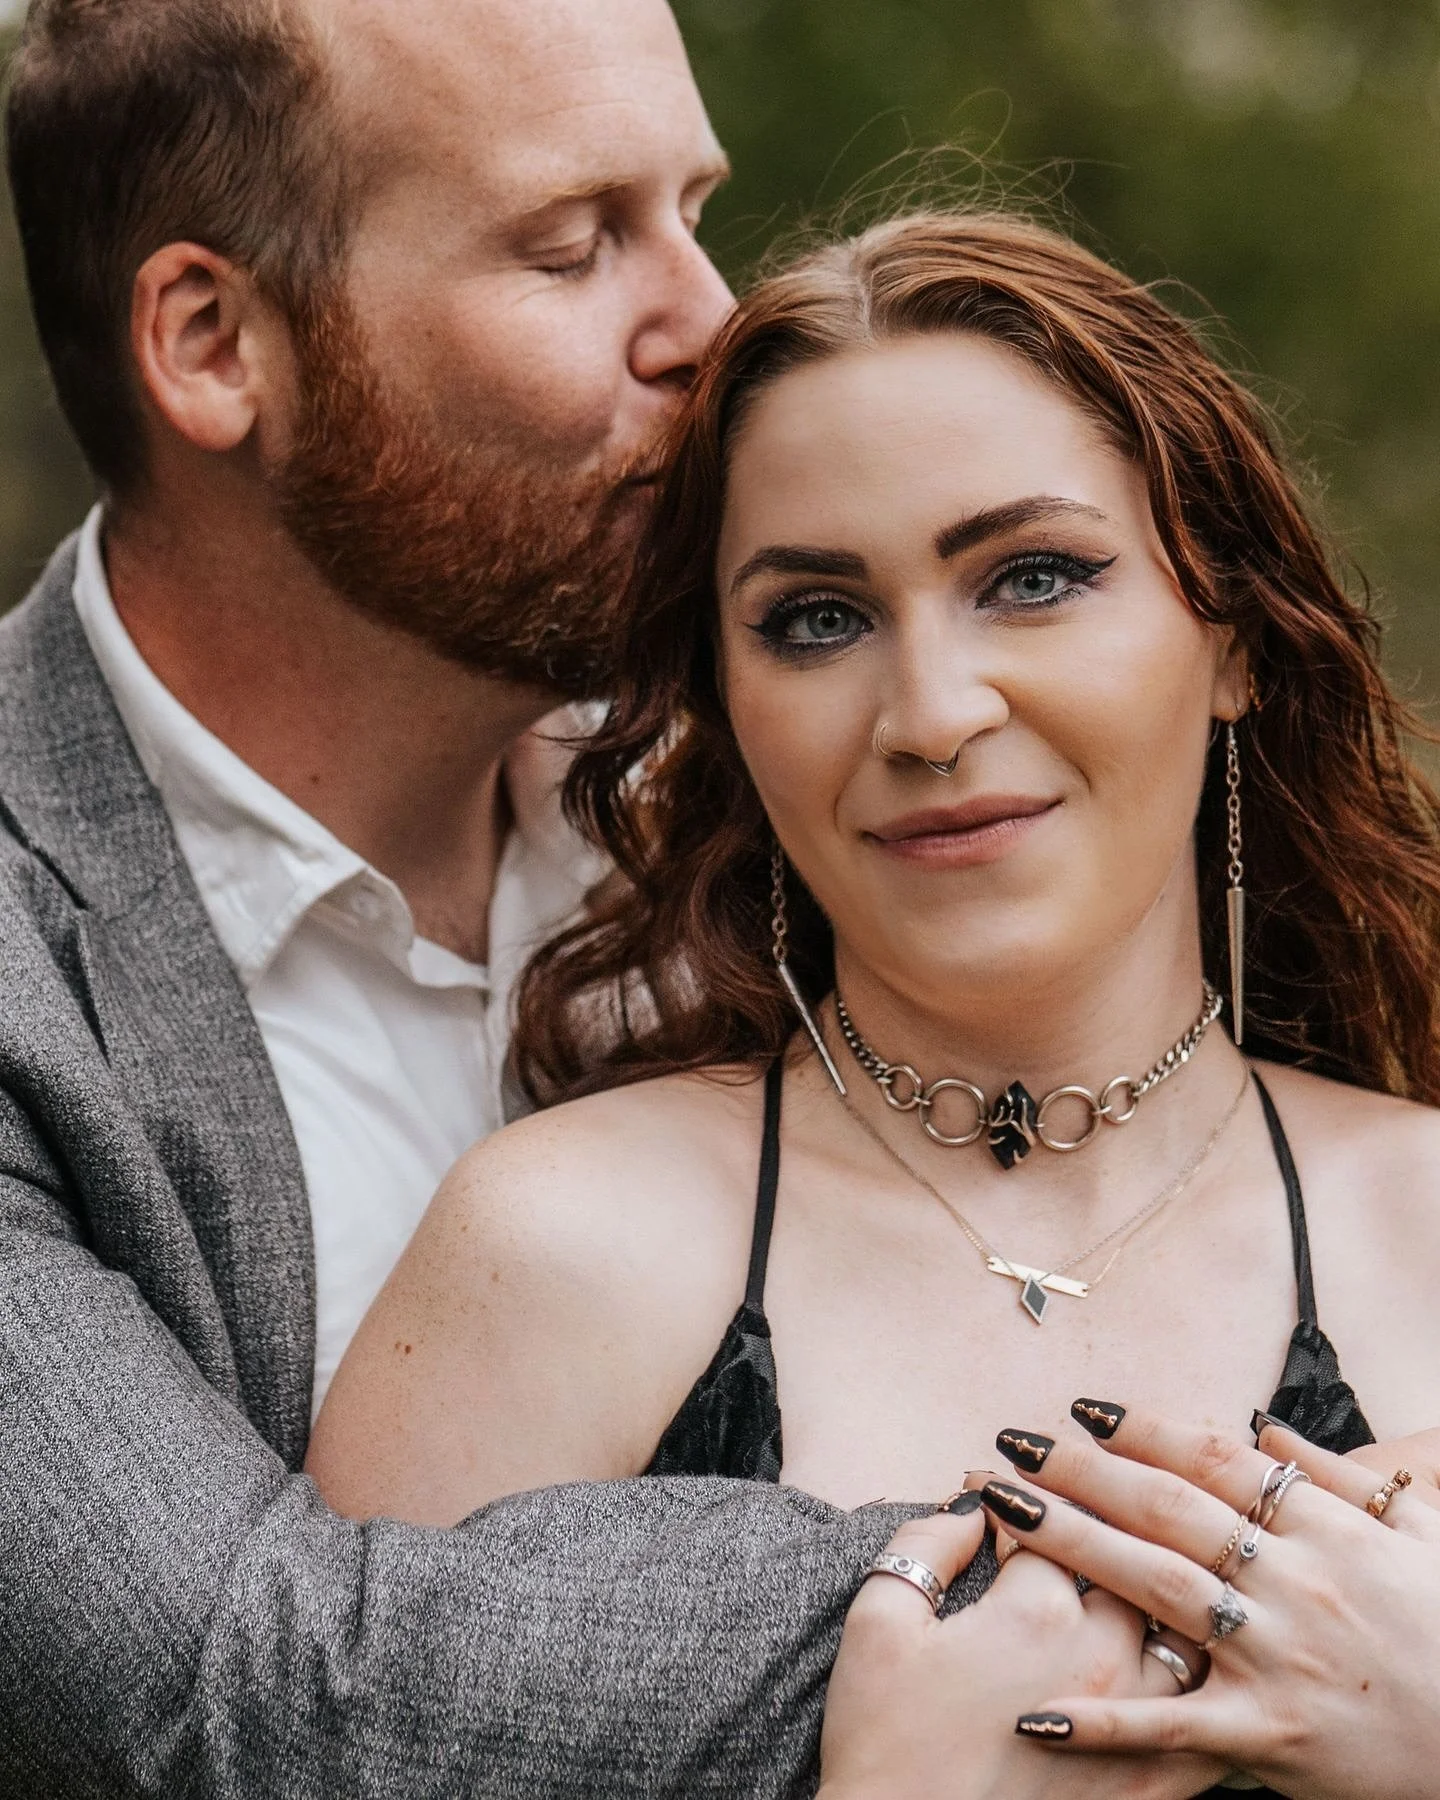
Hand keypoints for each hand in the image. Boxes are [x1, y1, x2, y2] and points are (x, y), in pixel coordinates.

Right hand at [818, 1498, 1223, 1799]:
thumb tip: (970, 1505)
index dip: (1018, 1497)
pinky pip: (1205, 1720)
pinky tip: (1196, 1663)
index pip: (1050, 1518)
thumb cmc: (886, 1743)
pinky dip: (1206, 1684)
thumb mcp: (879, 1623)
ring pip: (1181, 1627)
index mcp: (1032, 1613)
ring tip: (1140, 1575)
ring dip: (1161, 1594)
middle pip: (1127, 1558)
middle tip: (1073, 1517)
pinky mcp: (1150, 1784)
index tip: (994, 1493)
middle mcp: (1097, 1657)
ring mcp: (1133, 1723)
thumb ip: (926, 1544)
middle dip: (1098, 1526)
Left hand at [978, 1401, 1439, 1798]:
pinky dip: (1104, 1720)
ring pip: (1156, 1588)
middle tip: (1012, 1446)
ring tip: (1001, 1512)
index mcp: (1326, 1529)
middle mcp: (1294, 1582)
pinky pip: (1174, 1725)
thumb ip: (1340, 1477)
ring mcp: (1277, 1657)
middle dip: (1081, 1472)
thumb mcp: (1419, 1532)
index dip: (1144, 1429)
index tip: (1084, 1408)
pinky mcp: (1270, 1735)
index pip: (1216, 1461)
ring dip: (1072, 1545)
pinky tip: (1037, 1710)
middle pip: (1168, 1510)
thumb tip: (1263, 1428)